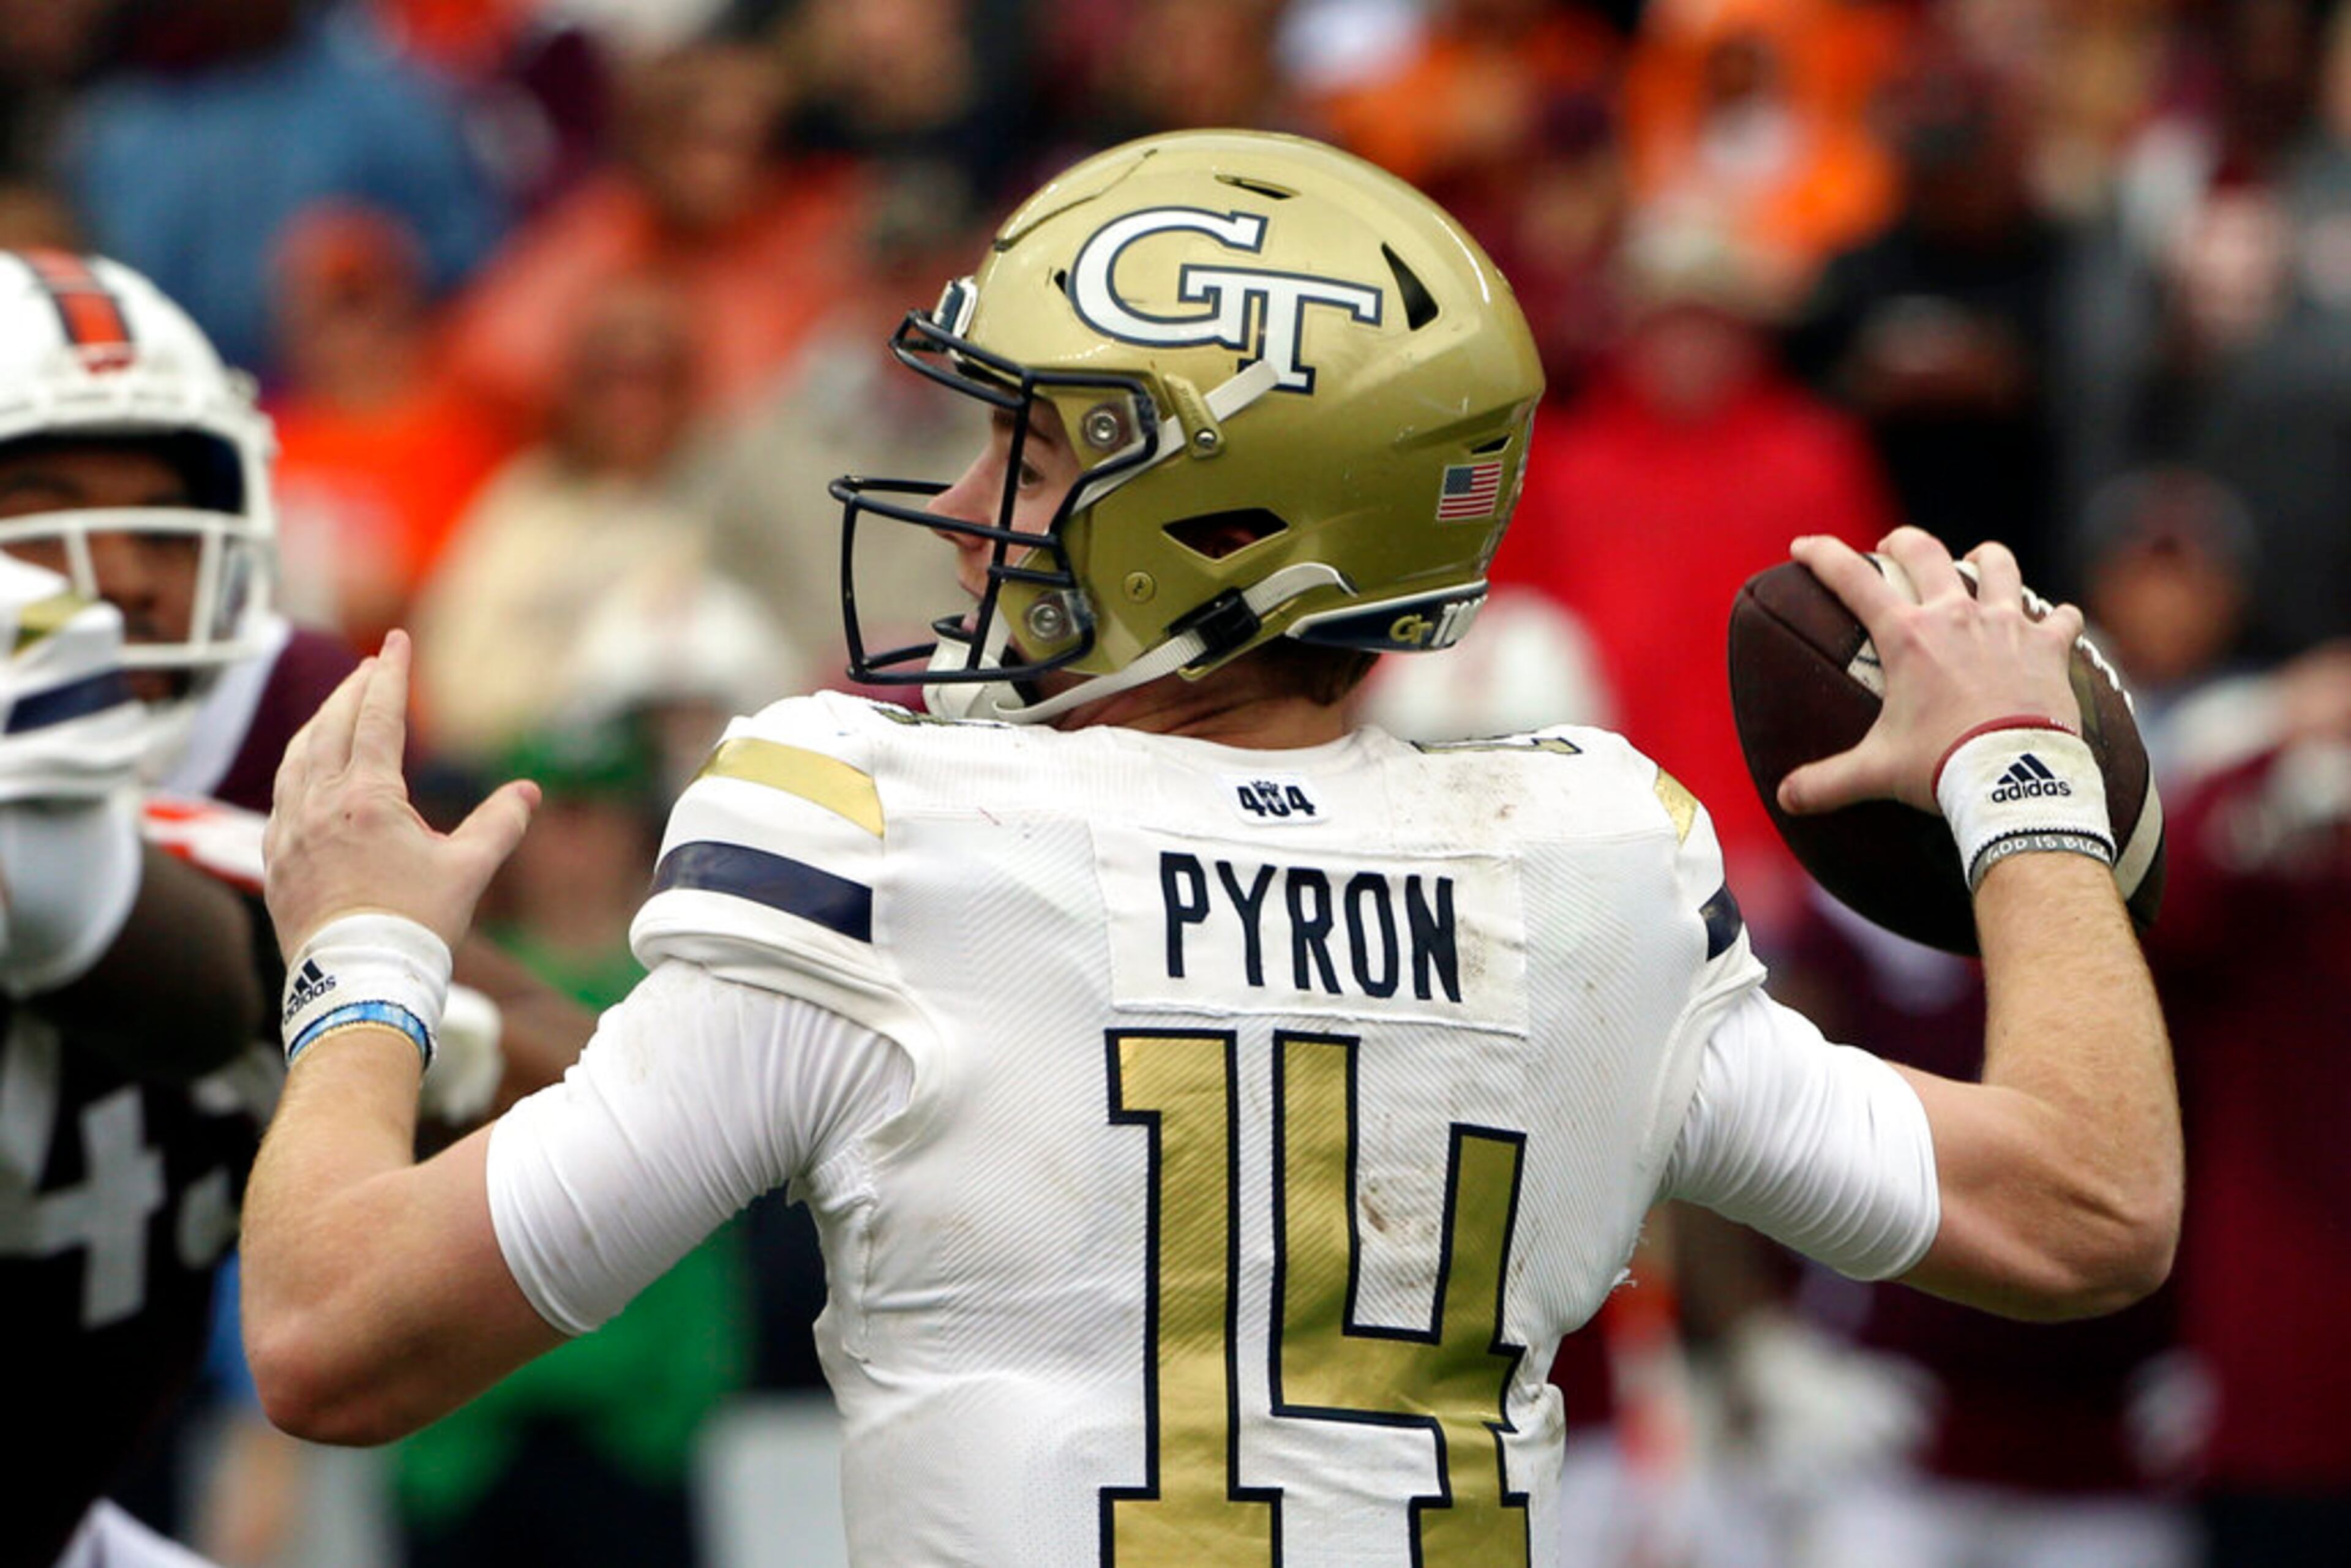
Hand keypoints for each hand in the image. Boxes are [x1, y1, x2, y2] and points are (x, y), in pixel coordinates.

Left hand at [264, 630, 538, 957]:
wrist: (359, 981)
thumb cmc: (417, 926)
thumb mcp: (469, 871)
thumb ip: (499, 824)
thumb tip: (528, 792)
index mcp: (368, 799)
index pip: (379, 718)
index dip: (391, 675)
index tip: (396, 641)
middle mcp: (321, 804)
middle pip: (333, 725)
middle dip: (355, 688)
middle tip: (373, 665)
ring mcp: (291, 829)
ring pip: (299, 754)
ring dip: (321, 720)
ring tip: (339, 704)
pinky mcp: (276, 856)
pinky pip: (282, 792)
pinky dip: (299, 763)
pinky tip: (308, 764)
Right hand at [1779, 528, 2083, 815]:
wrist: (2016, 776)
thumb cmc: (1943, 766)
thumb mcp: (1876, 772)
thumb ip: (1827, 782)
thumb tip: (1786, 799)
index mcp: (1907, 636)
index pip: (1853, 578)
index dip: (1823, 555)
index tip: (1804, 546)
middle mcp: (1956, 617)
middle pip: (1926, 553)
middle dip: (1903, 543)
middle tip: (1893, 549)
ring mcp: (2007, 626)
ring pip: (1998, 565)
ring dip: (1986, 560)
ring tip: (1978, 564)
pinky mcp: (2049, 646)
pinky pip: (2060, 617)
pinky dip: (2056, 618)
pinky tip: (2053, 624)